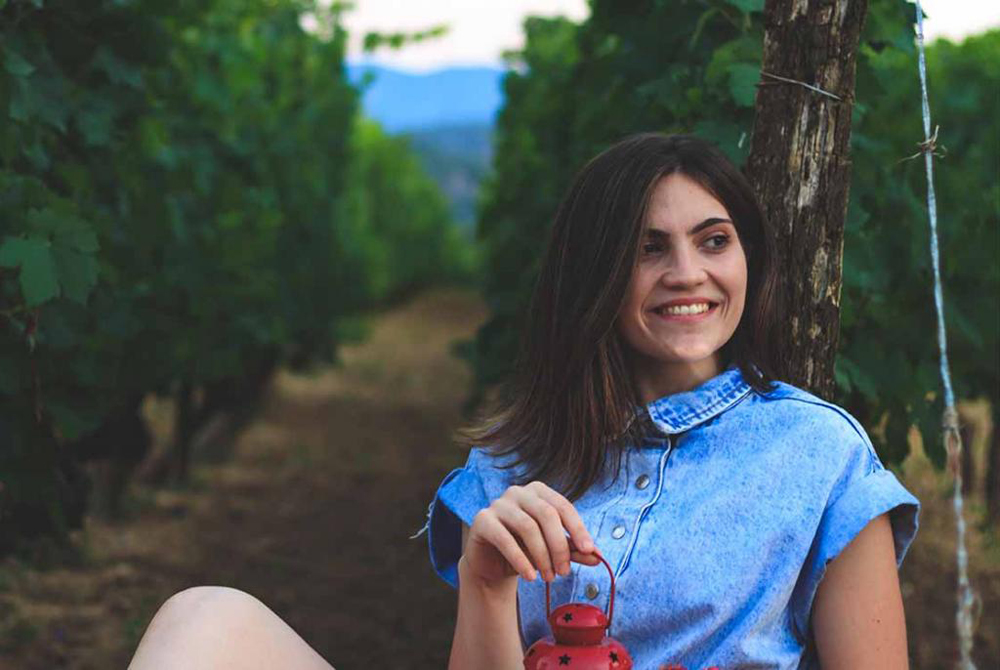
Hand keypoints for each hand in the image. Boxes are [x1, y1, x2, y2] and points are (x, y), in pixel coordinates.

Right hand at [462, 481, 599, 588]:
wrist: (491, 564)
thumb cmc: (525, 551)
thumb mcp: (552, 551)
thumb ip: (573, 550)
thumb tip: (598, 556)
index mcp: (538, 492)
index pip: (563, 506)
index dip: (578, 529)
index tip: (590, 551)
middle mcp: (518, 492)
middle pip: (546, 514)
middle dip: (559, 546)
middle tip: (564, 572)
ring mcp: (498, 504)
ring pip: (527, 526)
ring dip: (542, 556)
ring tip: (548, 577)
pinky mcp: (482, 520)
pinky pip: (505, 539)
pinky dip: (520, 560)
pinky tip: (530, 576)